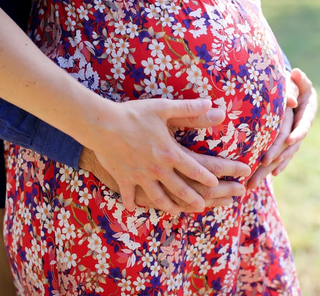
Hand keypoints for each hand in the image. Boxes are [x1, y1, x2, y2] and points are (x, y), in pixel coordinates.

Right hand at [87, 98, 250, 213]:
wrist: (103, 125)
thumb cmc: (134, 115)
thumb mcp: (164, 108)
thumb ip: (190, 110)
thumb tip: (214, 107)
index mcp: (170, 153)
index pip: (195, 169)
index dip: (207, 177)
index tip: (216, 183)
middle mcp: (158, 169)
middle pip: (180, 188)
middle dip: (193, 198)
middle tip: (203, 206)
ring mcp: (140, 177)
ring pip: (158, 197)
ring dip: (169, 206)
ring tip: (176, 211)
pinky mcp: (124, 179)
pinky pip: (129, 195)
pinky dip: (131, 203)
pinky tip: (133, 208)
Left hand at [247, 68, 317, 189]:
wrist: (296, 91)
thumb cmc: (295, 82)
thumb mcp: (298, 80)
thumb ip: (298, 79)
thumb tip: (296, 73)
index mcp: (308, 111)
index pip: (303, 123)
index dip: (298, 132)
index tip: (290, 139)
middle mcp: (301, 127)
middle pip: (290, 144)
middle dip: (277, 154)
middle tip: (264, 163)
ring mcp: (295, 137)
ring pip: (284, 154)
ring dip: (270, 166)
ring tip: (257, 177)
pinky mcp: (288, 143)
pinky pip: (283, 156)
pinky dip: (277, 165)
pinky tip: (270, 175)